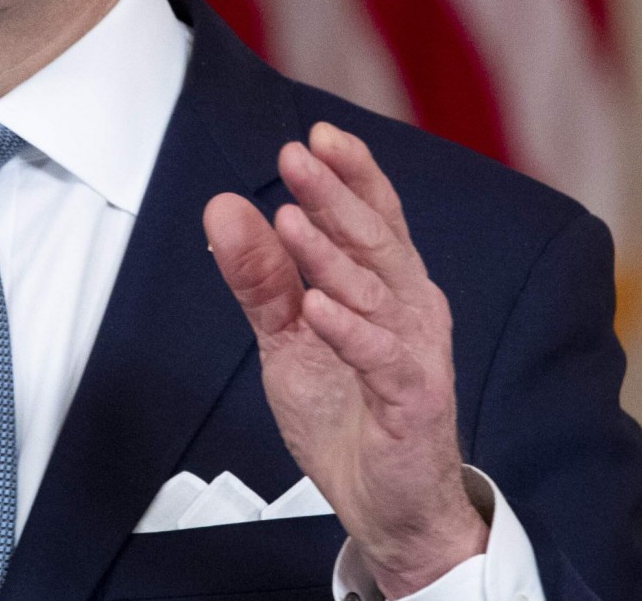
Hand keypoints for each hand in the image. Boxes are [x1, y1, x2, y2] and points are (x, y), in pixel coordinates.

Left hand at [204, 123, 484, 597]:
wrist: (386, 504)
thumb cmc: (346, 412)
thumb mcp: (287, 337)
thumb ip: (261, 275)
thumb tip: (225, 206)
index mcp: (387, 285)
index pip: (374, 216)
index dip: (351, 174)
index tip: (316, 136)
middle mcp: (412, 308)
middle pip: (375, 239)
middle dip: (336, 195)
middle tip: (296, 156)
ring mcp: (416, 351)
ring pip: (376, 291)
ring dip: (331, 256)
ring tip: (291, 220)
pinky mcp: (413, 399)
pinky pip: (382, 357)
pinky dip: (350, 330)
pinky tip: (318, 307)